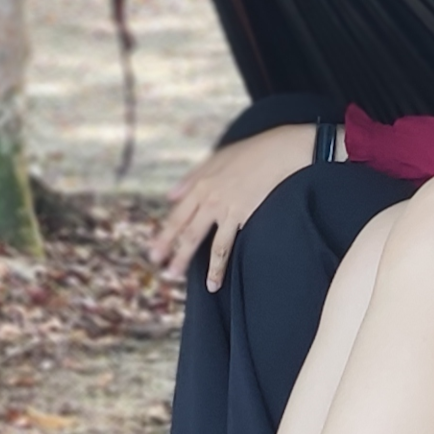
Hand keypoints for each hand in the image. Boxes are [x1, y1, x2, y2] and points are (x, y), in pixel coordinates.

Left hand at [150, 124, 308, 285]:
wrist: (278, 151)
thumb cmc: (249, 153)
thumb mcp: (216, 158)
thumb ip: (191, 178)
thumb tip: (170, 196)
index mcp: (200, 185)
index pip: (177, 216)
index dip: (164, 236)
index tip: (155, 251)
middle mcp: (208, 198)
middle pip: (186, 231)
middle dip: (173, 253)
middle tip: (163, 273)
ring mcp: (225, 208)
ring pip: (203, 242)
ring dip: (194, 263)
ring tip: (188, 281)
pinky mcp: (242, 215)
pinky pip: (226, 245)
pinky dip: (218, 265)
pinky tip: (214, 280)